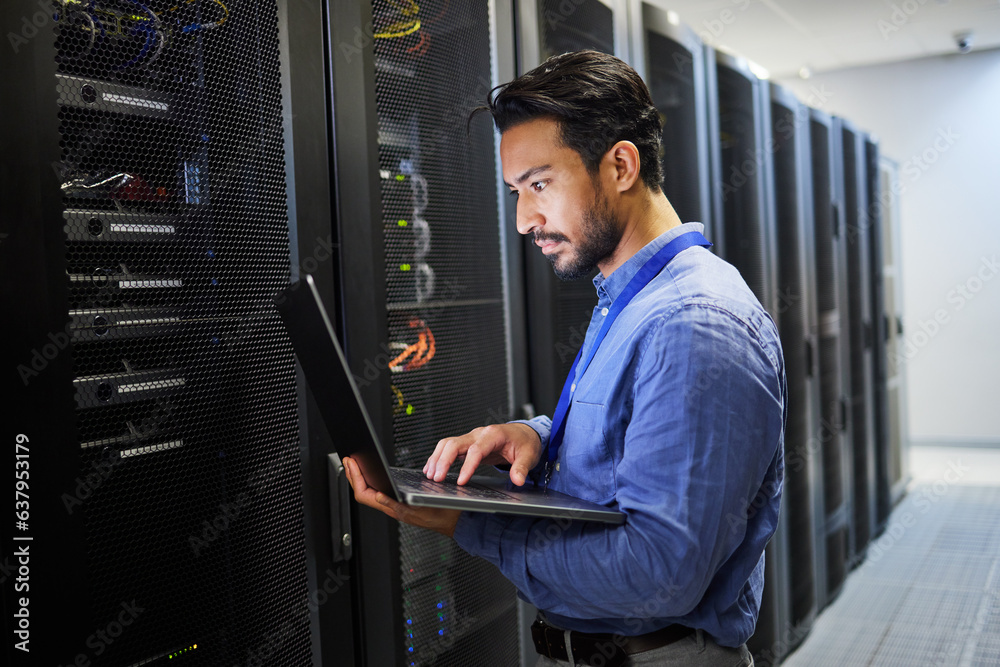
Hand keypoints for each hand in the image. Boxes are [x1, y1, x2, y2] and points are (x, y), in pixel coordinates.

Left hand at [342, 457, 460, 537]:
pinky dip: (371, 481)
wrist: (453, 520)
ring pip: (369, 492)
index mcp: (393, 509)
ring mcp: (394, 506)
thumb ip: (397, 505)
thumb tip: (377, 496)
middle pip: (363, 492)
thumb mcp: (420, 508)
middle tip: (348, 460)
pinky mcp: (399, 503)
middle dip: (353, 475)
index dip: (356, 478)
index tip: (352, 463)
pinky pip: (379, 492)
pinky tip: (371, 475)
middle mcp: (391, 508)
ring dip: (360, 477)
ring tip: (355, 465)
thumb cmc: (441, 515)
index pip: (364, 494)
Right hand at [423, 423, 542, 486]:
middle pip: (455, 443)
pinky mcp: (467, 443)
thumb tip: (518, 480)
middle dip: (443, 461)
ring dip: (437, 458)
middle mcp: (479, 433)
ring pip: (448, 444)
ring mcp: (472, 437)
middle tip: (437, 478)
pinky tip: (432, 468)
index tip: (461, 481)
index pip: (476, 450)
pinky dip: (438, 457)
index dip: (467, 466)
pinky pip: (449, 447)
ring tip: (430, 475)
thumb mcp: (529, 455)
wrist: (523, 433)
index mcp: (494, 435)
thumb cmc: (525, 442)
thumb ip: (522, 467)